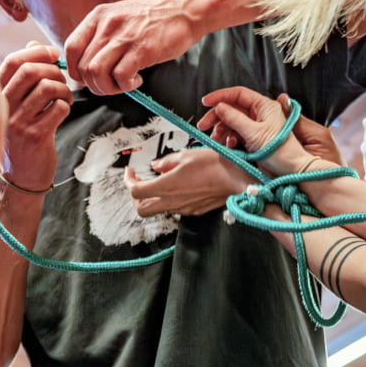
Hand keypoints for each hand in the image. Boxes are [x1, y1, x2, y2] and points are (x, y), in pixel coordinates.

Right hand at [0, 42, 72, 191]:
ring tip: (65, 98)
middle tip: (62, 81)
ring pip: (46, 88)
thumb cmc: (22, 139)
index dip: (37, 52)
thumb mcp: (17, 106)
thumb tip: (35, 45)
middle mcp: (3, 108)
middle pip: (30, 71)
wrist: (20, 180)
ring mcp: (17, 123)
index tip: (54, 55)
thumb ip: (24, 77)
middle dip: (53, 70)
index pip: (13, 61)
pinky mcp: (35, 136)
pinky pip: (58, 109)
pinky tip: (64, 113)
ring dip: (64, 89)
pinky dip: (67, 106)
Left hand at [65, 0, 202, 93]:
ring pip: (97, 73)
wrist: (185, 8)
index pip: (70, 49)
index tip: (90, 78)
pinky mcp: (142, 49)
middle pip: (83, 67)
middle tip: (111, 85)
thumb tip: (87, 66)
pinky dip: (126, 86)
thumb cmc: (153, 18)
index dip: (75, 71)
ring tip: (122, 85)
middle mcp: (107, 25)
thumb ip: (101, 37)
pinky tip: (137, 81)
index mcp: (97, 16)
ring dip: (108, 88)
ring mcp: (124, 37)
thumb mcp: (119, 18)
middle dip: (95, 85)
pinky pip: (120, 77)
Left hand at [124, 148, 249, 217]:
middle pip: (141, 209)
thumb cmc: (216, 165)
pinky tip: (175, 188)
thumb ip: (166, 162)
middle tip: (138, 183)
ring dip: (152, 198)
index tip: (130, 172)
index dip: (128, 181)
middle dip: (135, 198)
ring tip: (157, 183)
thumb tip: (157, 165)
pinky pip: (174, 209)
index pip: (135, 191)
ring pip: (157, 210)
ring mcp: (183, 209)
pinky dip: (168, 200)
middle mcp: (173, 201)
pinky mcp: (193, 211)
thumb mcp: (186, 155)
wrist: (238, 179)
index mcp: (167, 186)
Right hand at [198, 87, 321, 176]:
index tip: (205, 102)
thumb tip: (220, 107)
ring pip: (233, 121)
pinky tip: (228, 145)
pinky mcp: (255, 137)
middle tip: (204, 126)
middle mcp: (261, 113)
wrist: (291, 169)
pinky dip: (229, 138)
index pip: (238, 94)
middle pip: (232, 108)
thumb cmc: (280, 151)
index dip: (220, 96)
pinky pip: (237, 133)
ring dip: (222, 129)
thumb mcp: (254, 133)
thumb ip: (234, 118)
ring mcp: (257, 125)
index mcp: (264, 106)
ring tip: (217, 139)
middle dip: (217, 116)